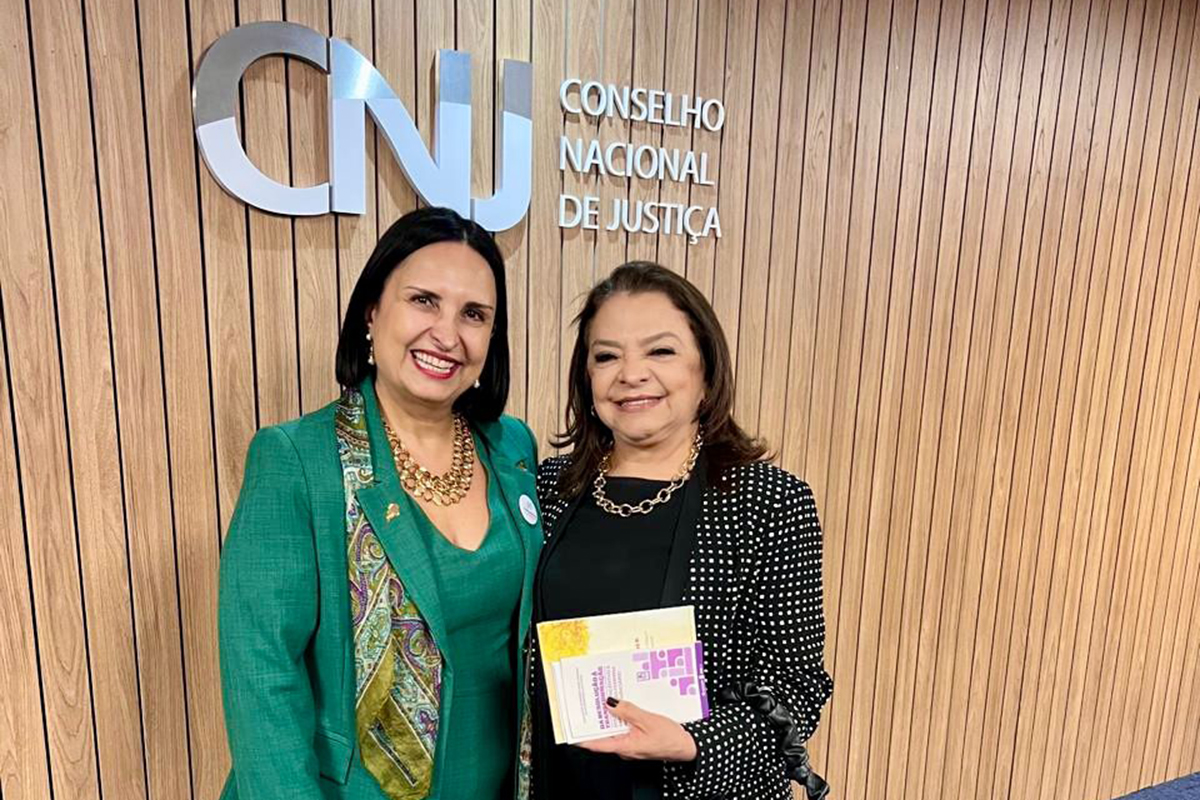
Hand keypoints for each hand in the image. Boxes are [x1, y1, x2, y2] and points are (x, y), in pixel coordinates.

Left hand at [574, 698, 697, 761]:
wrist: (686, 746)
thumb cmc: (670, 737)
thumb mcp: (648, 720)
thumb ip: (628, 711)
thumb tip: (609, 703)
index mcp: (624, 746)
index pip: (596, 744)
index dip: (581, 736)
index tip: (570, 728)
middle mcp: (625, 748)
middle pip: (603, 734)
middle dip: (595, 720)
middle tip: (588, 703)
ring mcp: (630, 744)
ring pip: (614, 730)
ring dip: (609, 717)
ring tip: (603, 700)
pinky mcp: (637, 740)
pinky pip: (624, 729)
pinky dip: (620, 718)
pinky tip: (622, 707)